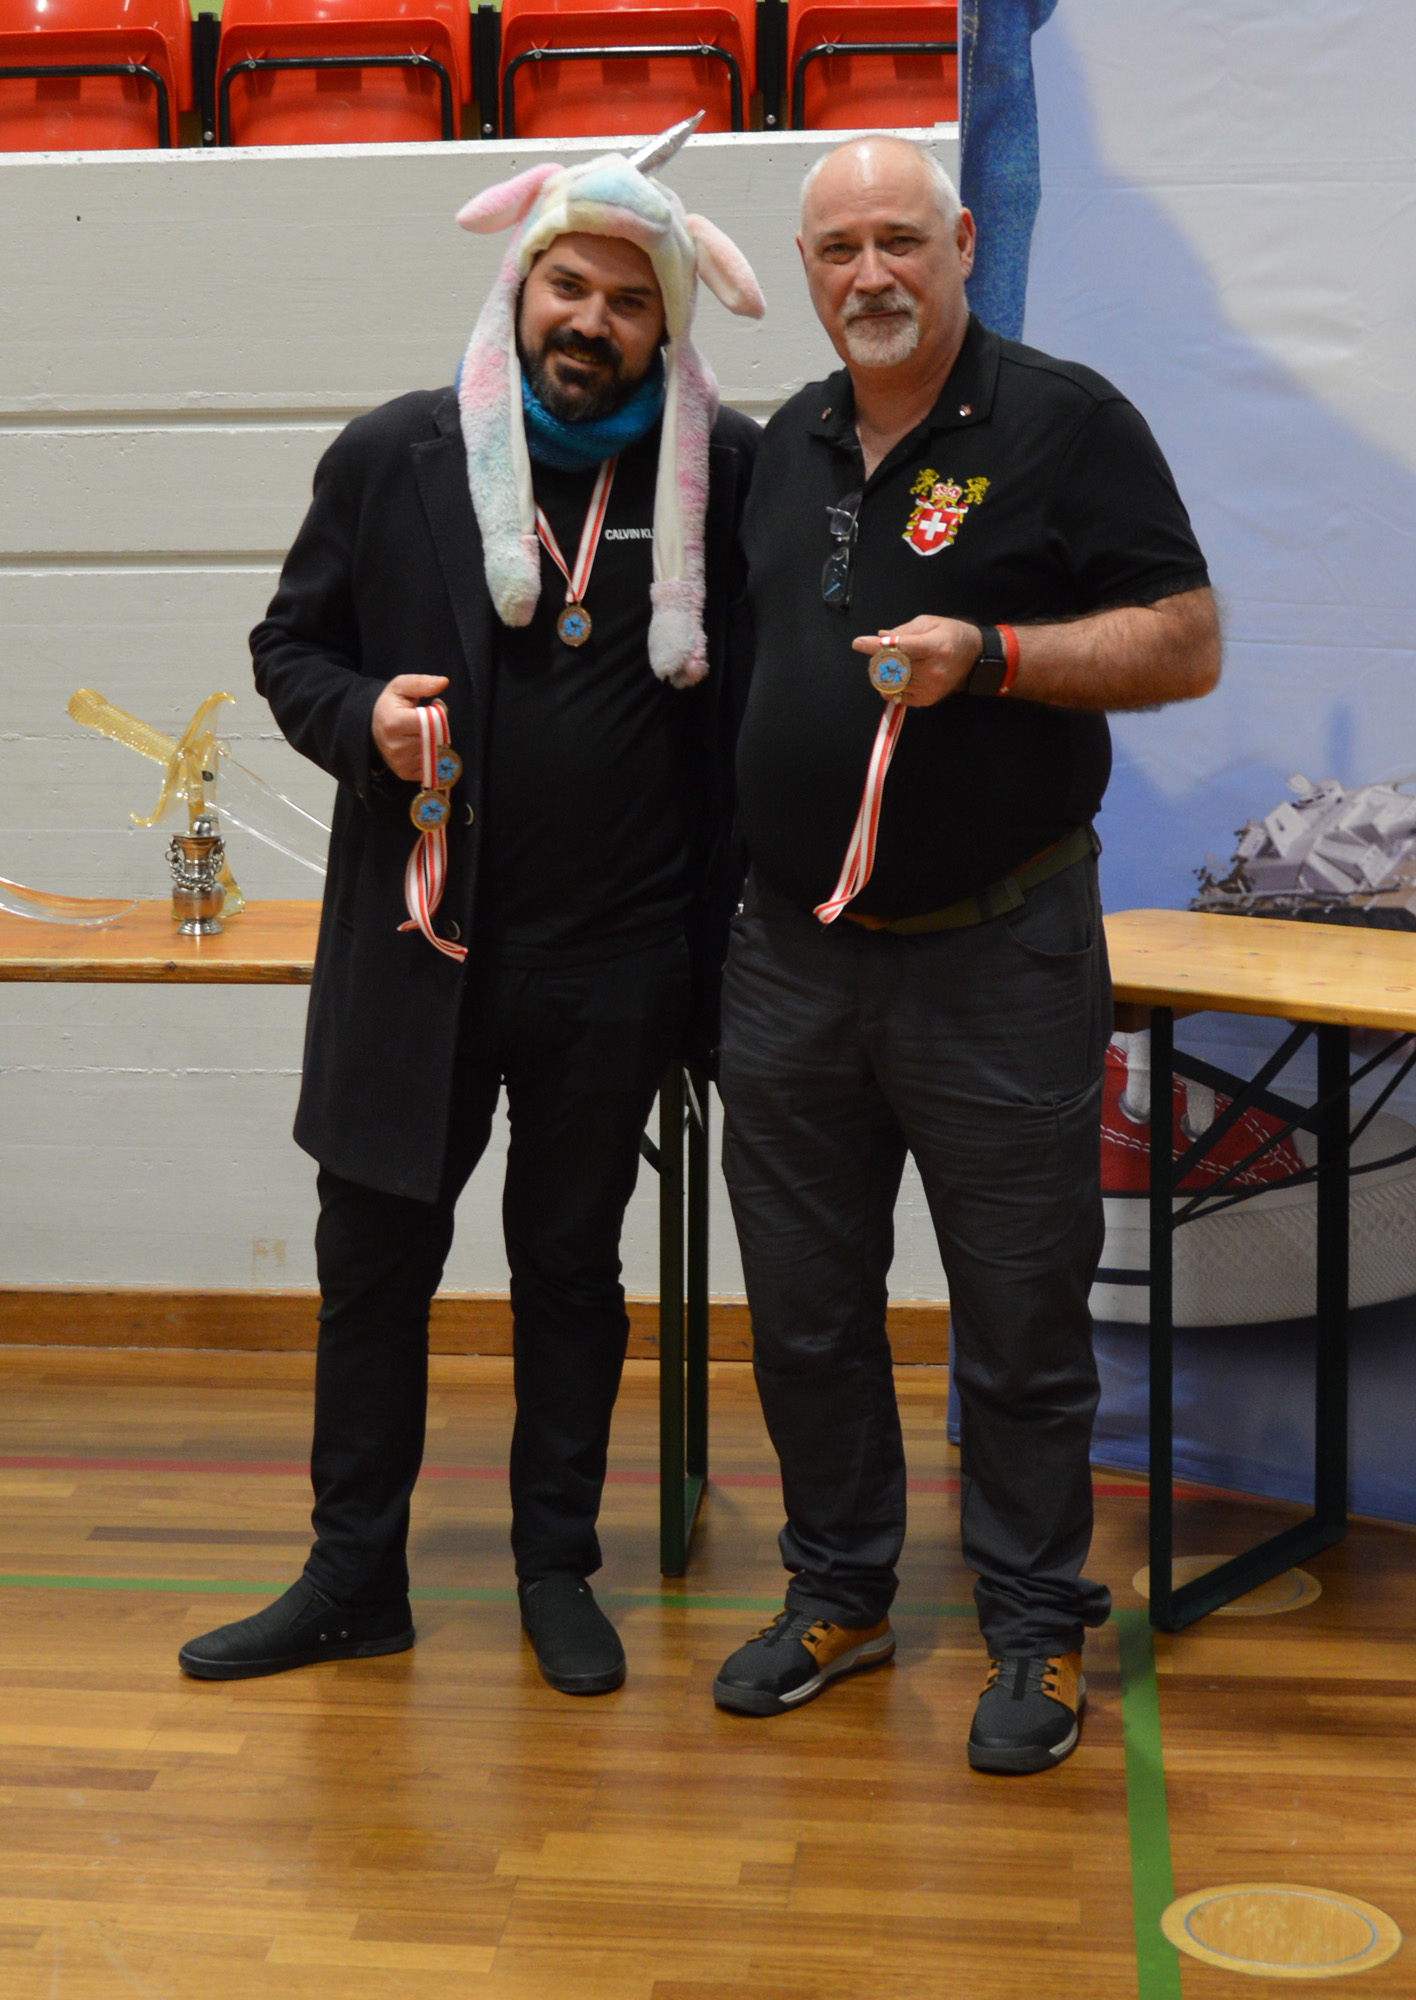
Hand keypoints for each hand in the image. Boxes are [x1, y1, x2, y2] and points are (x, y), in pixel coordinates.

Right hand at [371, 675, 449, 780]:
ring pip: (437, 752)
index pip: (433, 721)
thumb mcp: (401, 687)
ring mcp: (401, 763)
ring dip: (437, 742)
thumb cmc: (390, 705)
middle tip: (429, 719)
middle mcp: (396, 747)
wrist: (372, 728)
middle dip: (440, 727)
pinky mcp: (406, 774)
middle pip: (436, 738)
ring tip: (423, 732)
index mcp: (394, 724)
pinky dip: (433, 755)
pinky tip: (422, 746)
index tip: (435, 704)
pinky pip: (433, 765)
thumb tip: (444, 682)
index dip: (440, 711)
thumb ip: (422, 683)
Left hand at [851, 617, 982, 706]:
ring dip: (883, 674)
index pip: (900, 648)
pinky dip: (891, 687)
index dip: (877, 647)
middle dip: (878, 659)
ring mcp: (929, 688)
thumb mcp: (930, 623)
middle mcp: (932, 671)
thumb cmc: (952, 635)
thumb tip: (880, 637)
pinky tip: (898, 677)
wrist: (975, 658)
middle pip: (892, 667)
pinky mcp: (926, 700)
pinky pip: (897, 696)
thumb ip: (904, 630)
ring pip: (891, 684)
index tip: (858, 643)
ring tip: (891, 664)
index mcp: (934, 647)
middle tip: (878, 653)